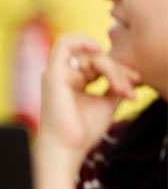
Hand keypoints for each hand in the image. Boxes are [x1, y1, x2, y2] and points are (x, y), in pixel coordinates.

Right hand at [39, 34, 140, 160]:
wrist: (69, 148)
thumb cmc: (83, 131)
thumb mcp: (107, 103)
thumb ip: (114, 85)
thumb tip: (127, 74)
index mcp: (73, 82)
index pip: (99, 64)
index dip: (119, 69)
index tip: (135, 83)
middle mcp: (63, 75)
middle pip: (96, 58)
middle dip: (119, 69)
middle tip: (132, 85)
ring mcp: (57, 73)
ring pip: (89, 54)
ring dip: (111, 67)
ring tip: (121, 87)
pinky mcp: (54, 73)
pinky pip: (66, 44)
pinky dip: (83, 40)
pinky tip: (99, 50)